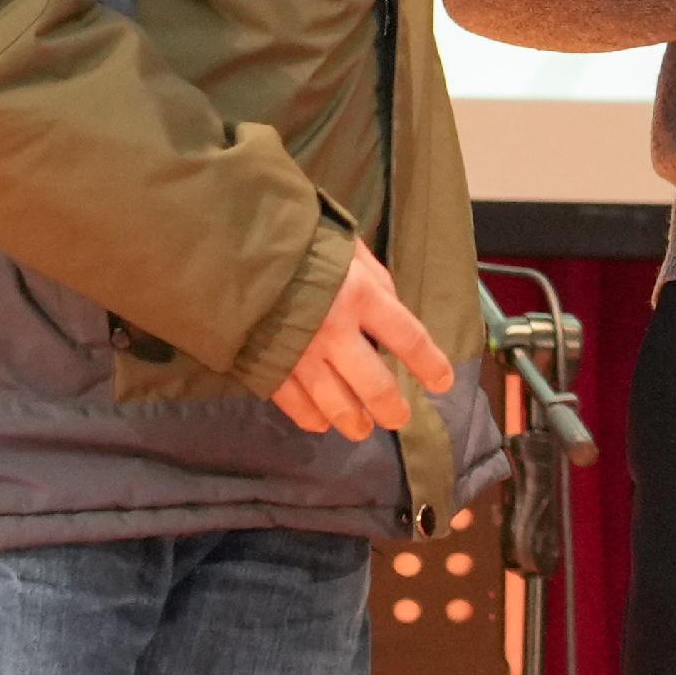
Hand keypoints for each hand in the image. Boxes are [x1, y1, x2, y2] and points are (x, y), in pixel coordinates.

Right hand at [266, 245, 455, 441]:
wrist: (233, 252)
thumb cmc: (301, 245)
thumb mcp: (350, 251)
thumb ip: (376, 282)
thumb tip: (390, 311)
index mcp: (361, 295)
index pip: (408, 338)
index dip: (429, 364)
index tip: (443, 383)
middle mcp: (335, 332)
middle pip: (375, 385)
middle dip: (392, 408)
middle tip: (400, 418)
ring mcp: (300, 356)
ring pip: (336, 404)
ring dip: (354, 421)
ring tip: (362, 429)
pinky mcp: (269, 369)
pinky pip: (296, 406)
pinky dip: (313, 418)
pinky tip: (322, 422)